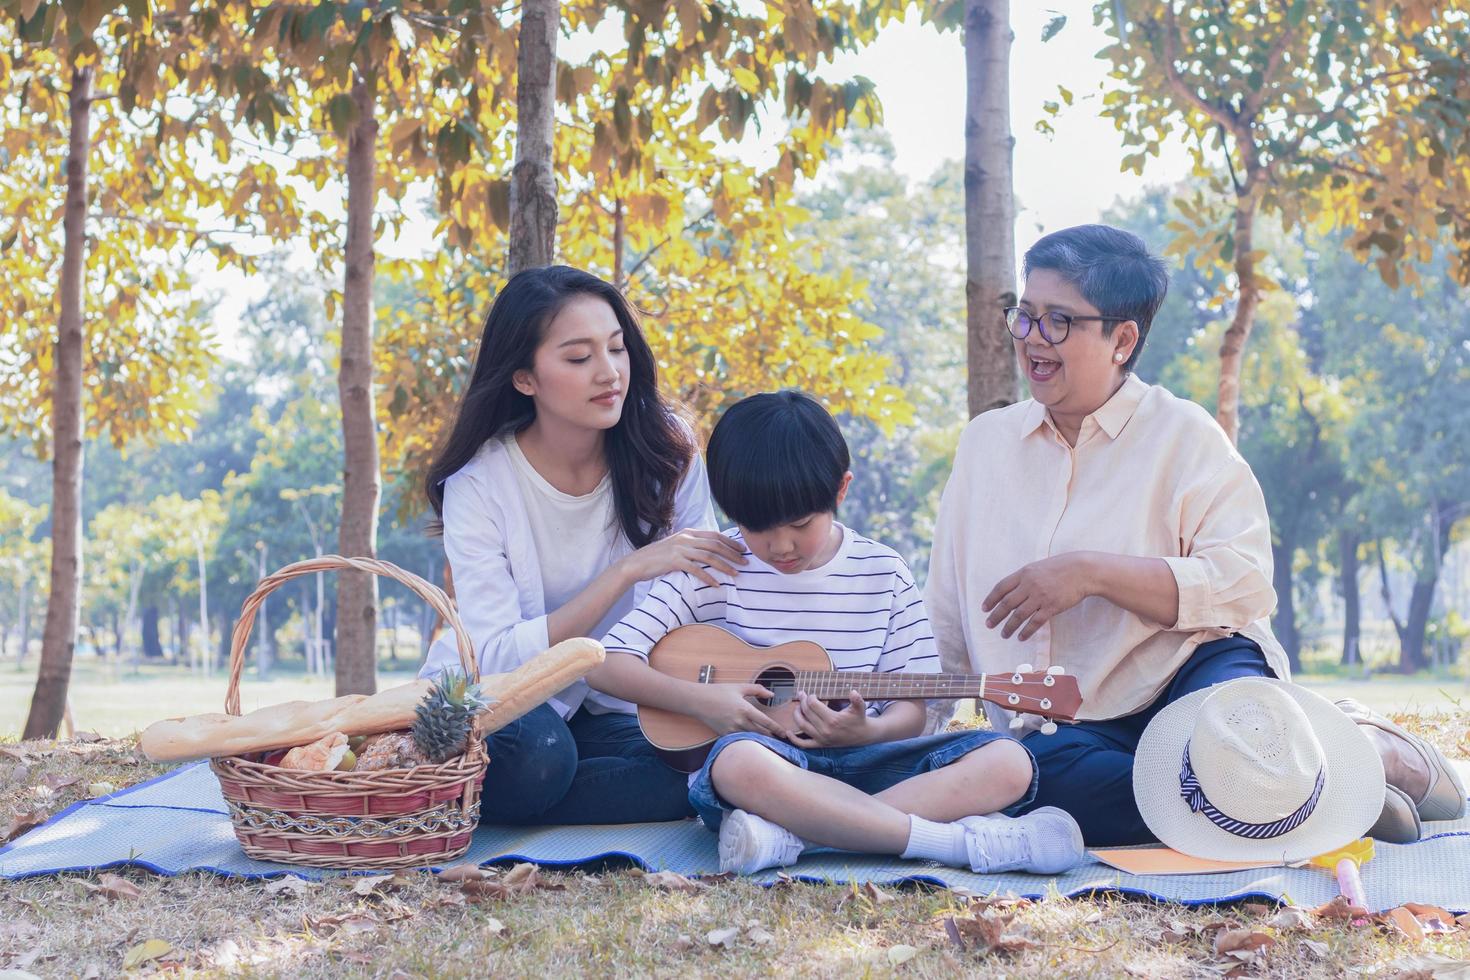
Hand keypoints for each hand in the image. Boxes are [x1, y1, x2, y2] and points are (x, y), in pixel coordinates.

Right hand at [620, 529, 747, 587]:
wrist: (636, 563)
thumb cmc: (657, 557)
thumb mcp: (676, 546)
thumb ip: (691, 545)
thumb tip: (709, 552)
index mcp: (687, 533)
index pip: (714, 535)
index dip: (730, 542)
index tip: (742, 549)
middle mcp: (685, 538)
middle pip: (715, 544)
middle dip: (733, 553)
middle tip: (745, 562)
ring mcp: (679, 549)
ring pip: (708, 556)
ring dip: (724, 565)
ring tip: (735, 573)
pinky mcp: (674, 561)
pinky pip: (695, 569)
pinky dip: (708, 577)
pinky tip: (716, 584)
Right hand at [690, 683, 787, 738]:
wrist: (698, 701)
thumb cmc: (718, 692)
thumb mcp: (739, 687)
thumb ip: (757, 690)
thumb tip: (772, 695)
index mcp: (745, 709)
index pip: (766, 722)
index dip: (777, 729)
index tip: (785, 733)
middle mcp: (740, 722)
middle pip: (761, 734)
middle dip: (771, 738)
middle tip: (781, 741)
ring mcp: (731, 730)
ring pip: (751, 739)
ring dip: (761, 741)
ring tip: (771, 743)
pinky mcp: (724, 735)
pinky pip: (739, 740)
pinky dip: (748, 742)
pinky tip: (754, 743)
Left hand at [788, 691, 874, 747]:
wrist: (863, 735)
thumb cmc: (859, 719)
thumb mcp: (860, 708)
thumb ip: (857, 700)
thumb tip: (853, 692)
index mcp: (832, 720)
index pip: (813, 705)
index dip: (810, 697)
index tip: (812, 694)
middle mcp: (825, 730)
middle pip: (806, 712)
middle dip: (802, 701)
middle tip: (802, 695)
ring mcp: (821, 739)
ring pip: (802, 725)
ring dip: (796, 714)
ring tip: (797, 707)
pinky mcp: (820, 745)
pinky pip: (804, 744)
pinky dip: (794, 739)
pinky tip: (788, 732)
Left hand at [982, 553, 1095, 640]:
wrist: (1082, 571)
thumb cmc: (1061, 567)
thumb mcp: (1038, 567)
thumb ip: (1024, 578)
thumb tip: (1011, 591)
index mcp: (1024, 573)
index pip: (1001, 587)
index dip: (991, 599)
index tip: (984, 608)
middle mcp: (1029, 585)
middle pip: (1007, 603)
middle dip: (996, 616)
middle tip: (989, 625)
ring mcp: (1040, 596)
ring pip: (1019, 615)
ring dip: (1009, 627)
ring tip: (1004, 634)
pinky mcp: (1052, 607)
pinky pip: (1035, 622)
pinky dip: (1026, 631)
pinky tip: (1021, 637)